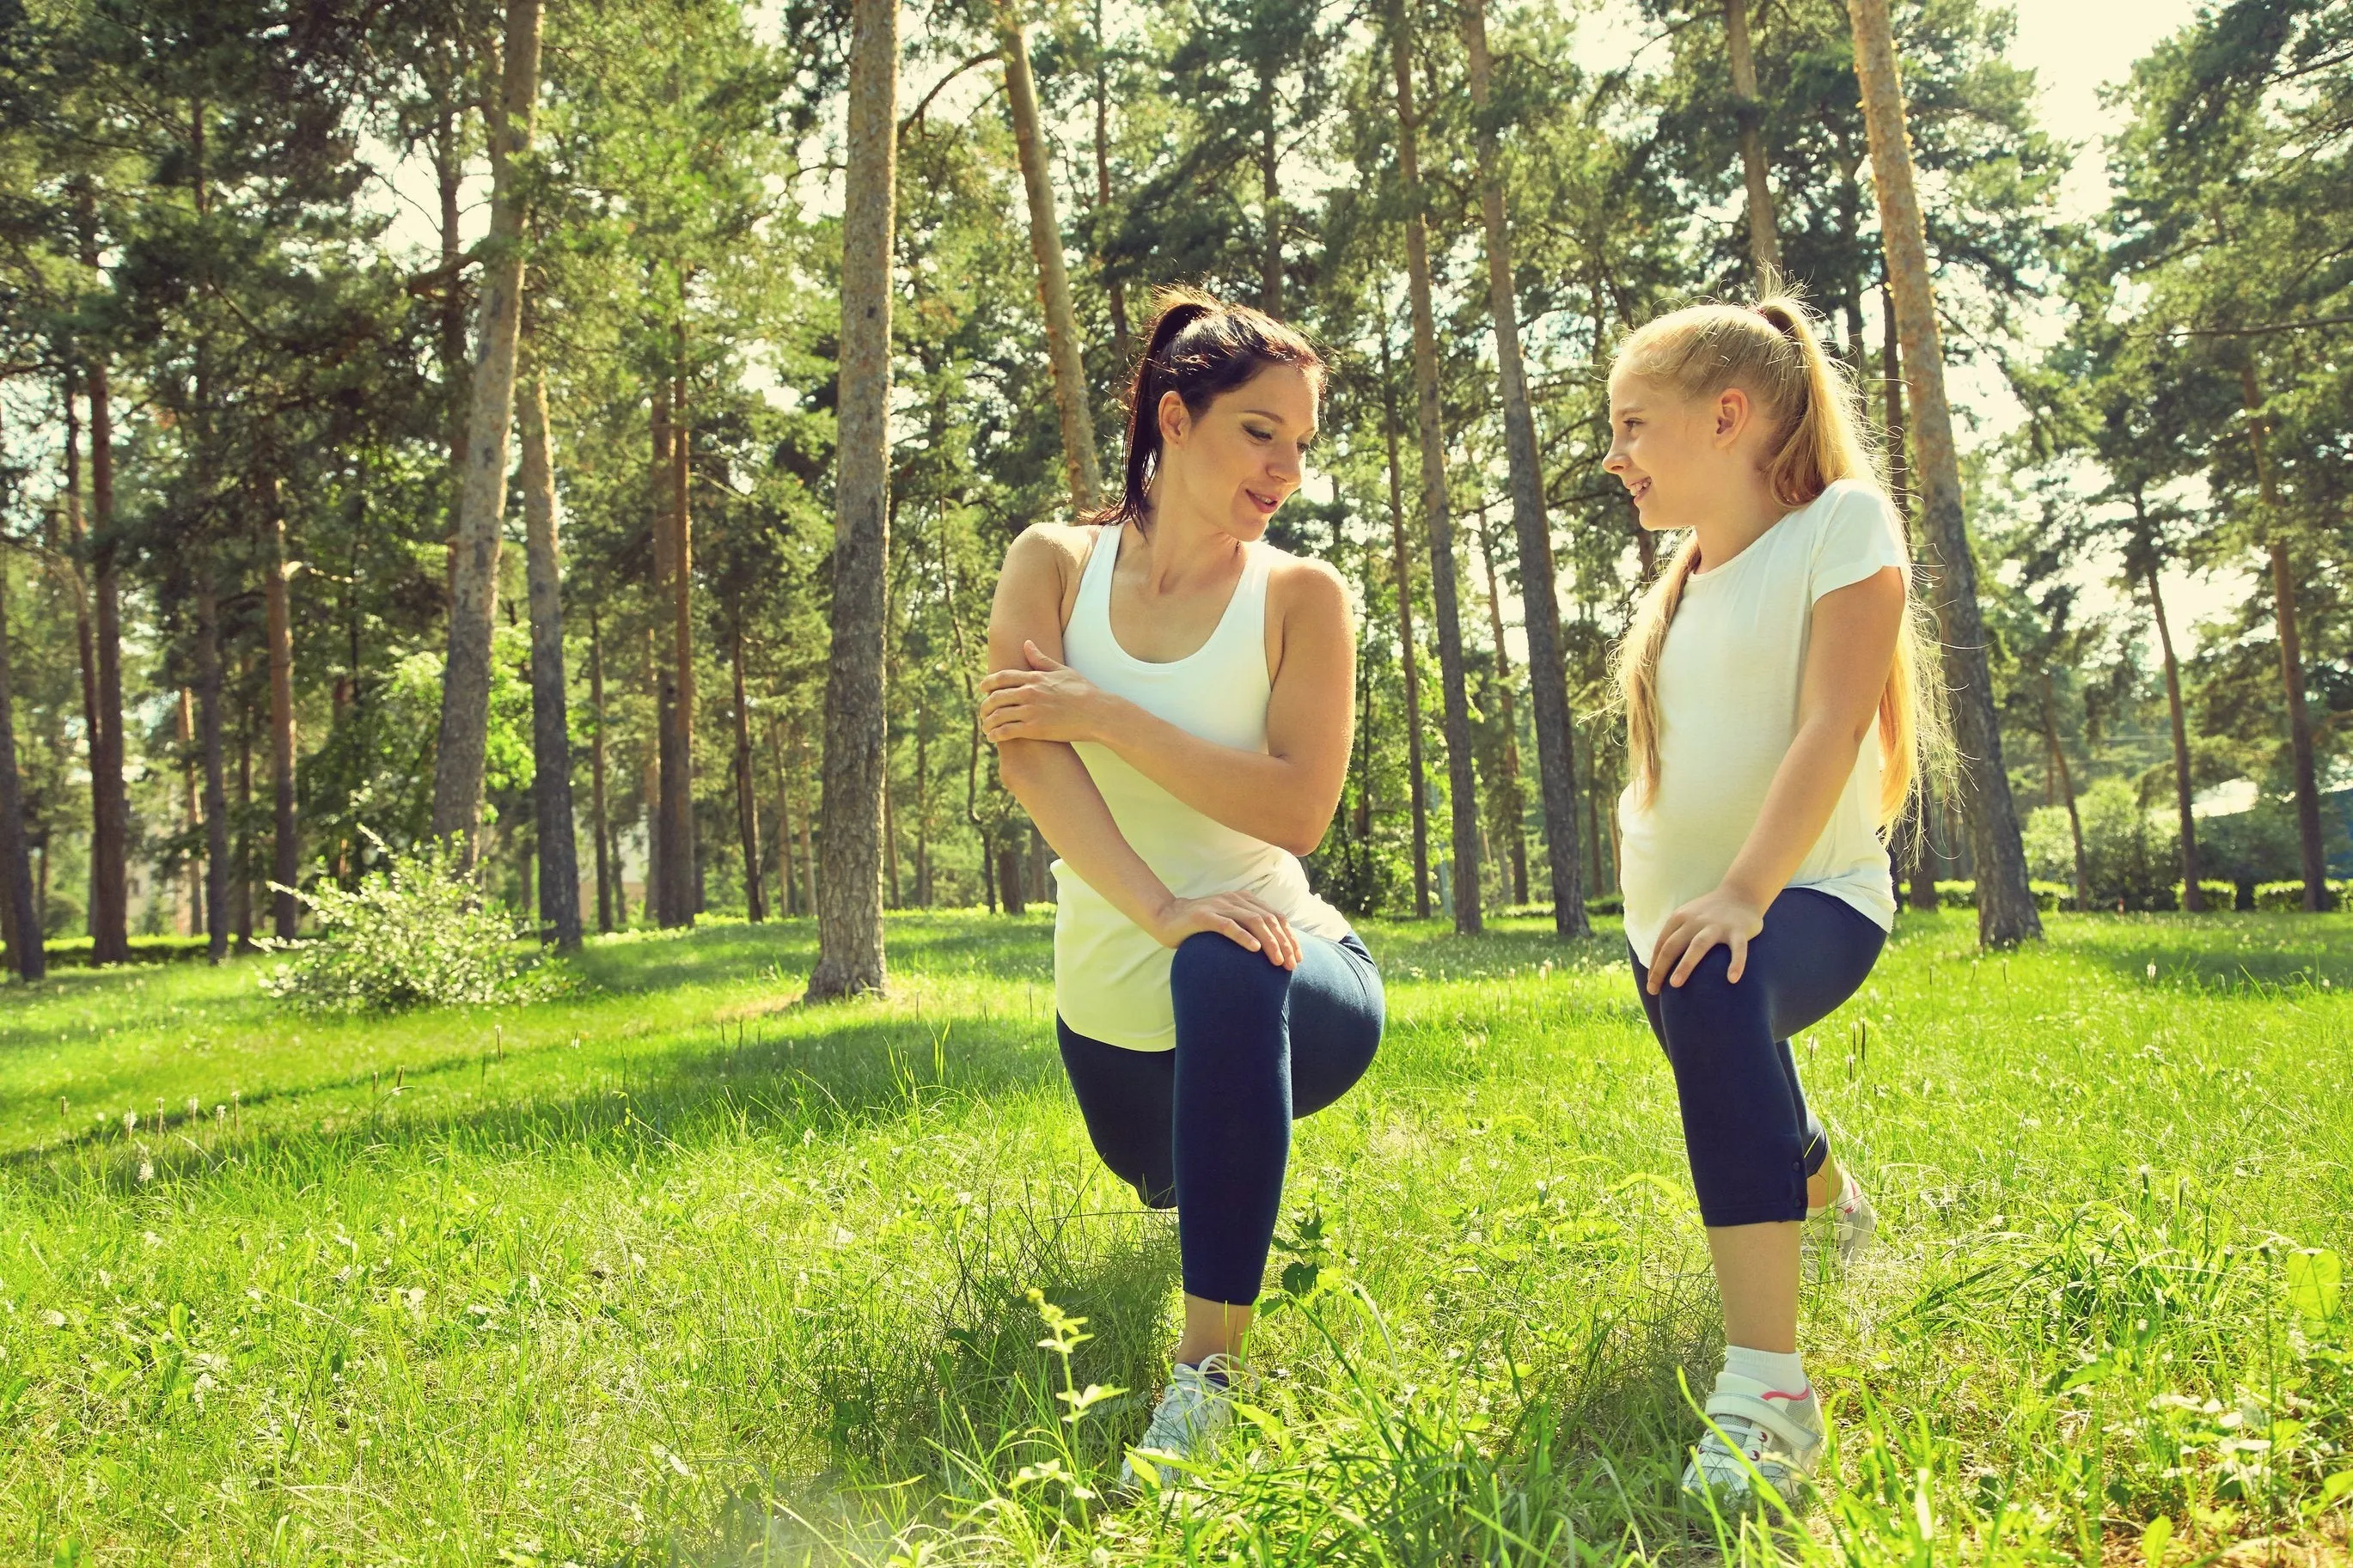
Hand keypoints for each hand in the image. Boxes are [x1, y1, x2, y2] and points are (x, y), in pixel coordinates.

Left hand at [979, 641, 1112, 745]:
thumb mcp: (1062, 670)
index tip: (982, 687)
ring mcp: (1030, 711)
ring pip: (998, 715)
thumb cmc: (1083, 691)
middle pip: (996, 697)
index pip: (1003, 677)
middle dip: (985, 705)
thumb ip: (1041, 659)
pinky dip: (996, 735)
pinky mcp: (1034, 729)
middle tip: (982, 712)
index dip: (988, 682)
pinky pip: (1006, 731)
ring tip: (986, 727)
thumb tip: (1027, 644)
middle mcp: (1029, 693)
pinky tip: (993, 738)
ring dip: (988, 722)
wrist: (1097, 713)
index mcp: (1035, 678)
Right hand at [1148, 889, 1300, 969]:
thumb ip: (1247, 928)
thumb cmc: (1200, 926)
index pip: (1276, 916)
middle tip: (1290, 965)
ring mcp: (1219, 906)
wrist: (1166, 917)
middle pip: (1269, 920)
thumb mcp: (1229, 923)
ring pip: (1253, 921)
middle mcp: (1235, 900)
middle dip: (1284, 943)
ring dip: (1269, 942)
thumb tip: (1274, 951)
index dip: (1290, 937)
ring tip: (1277, 961)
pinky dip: (1243, 937)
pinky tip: (1254, 949)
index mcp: (1244, 900)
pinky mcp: (1203, 916)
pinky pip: (1228, 926)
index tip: (1298, 958)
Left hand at [1646, 885, 1766, 992]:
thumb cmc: (1709, 913)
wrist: (1741, 893)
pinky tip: (1732, 979)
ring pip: (1698, 945)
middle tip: (1654, 990)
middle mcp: (1695, 921)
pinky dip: (1736, 963)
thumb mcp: (1687, 917)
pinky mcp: (1739, 930)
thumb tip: (1659, 966)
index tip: (1650, 986)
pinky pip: (1738, 948)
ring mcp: (1717, 925)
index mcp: (1679, 918)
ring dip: (1685, 964)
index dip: (1654, 965)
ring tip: (1675, 984)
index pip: (1661, 944)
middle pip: (1673, 945)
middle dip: (1660, 968)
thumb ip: (1675, 935)